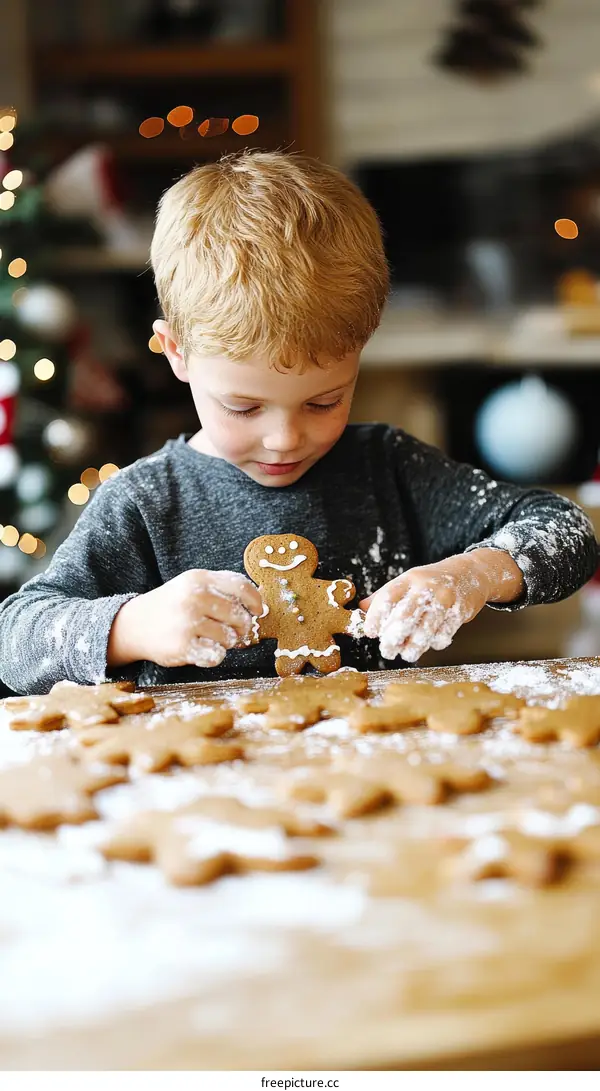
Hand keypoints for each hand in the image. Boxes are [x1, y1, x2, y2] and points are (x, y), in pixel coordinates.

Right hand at [107, 569, 263, 669]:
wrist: (134, 625)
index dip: (256, 602)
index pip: (242, 587)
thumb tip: (259, 606)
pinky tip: (201, 648)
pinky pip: (217, 655)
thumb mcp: (193, 585)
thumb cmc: (172, 605)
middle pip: (240, 616)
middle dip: (241, 627)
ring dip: (226, 642)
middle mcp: (193, 598)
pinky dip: (214, 655)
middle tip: (232, 631)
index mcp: (199, 579)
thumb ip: (222, 588)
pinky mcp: (182, 646)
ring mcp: (187, 622)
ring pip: (230, 638)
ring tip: (210, 638)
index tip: (258, 611)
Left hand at [359, 553, 492, 662]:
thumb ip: (384, 596)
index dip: (376, 616)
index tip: (370, 632)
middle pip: (405, 616)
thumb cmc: (432, 581)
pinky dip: (434, 643)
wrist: (470, 573)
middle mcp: (426, 587)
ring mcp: (445, 599)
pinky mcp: (460, 612)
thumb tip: (361, 610)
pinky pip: (444, 634)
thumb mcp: (407, 581)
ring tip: (406, 654)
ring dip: (413, 647)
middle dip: (393, 638)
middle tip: (387, 650)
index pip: (388, 597)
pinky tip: (429, 644)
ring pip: (425, 630)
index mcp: (409, 578)